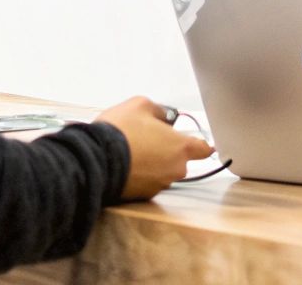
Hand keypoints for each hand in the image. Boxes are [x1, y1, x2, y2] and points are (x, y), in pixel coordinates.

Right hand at [95, 96, 214, 199]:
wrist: (97, 158)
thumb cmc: (121, 130)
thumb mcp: (140, 105)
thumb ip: (159, 110)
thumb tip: (164, 117)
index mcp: (180, 147)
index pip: (203, 149)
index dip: (202, 145)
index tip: (202, 145)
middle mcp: (175, 169)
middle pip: (179, 160)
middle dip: (167, 150)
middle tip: (148, 139)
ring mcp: (159, 184)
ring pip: (162, 171)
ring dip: (153, 163)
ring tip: (132, 150)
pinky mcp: (142, 195)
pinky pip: (147, 182)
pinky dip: (141, 174)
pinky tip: (126, 163)